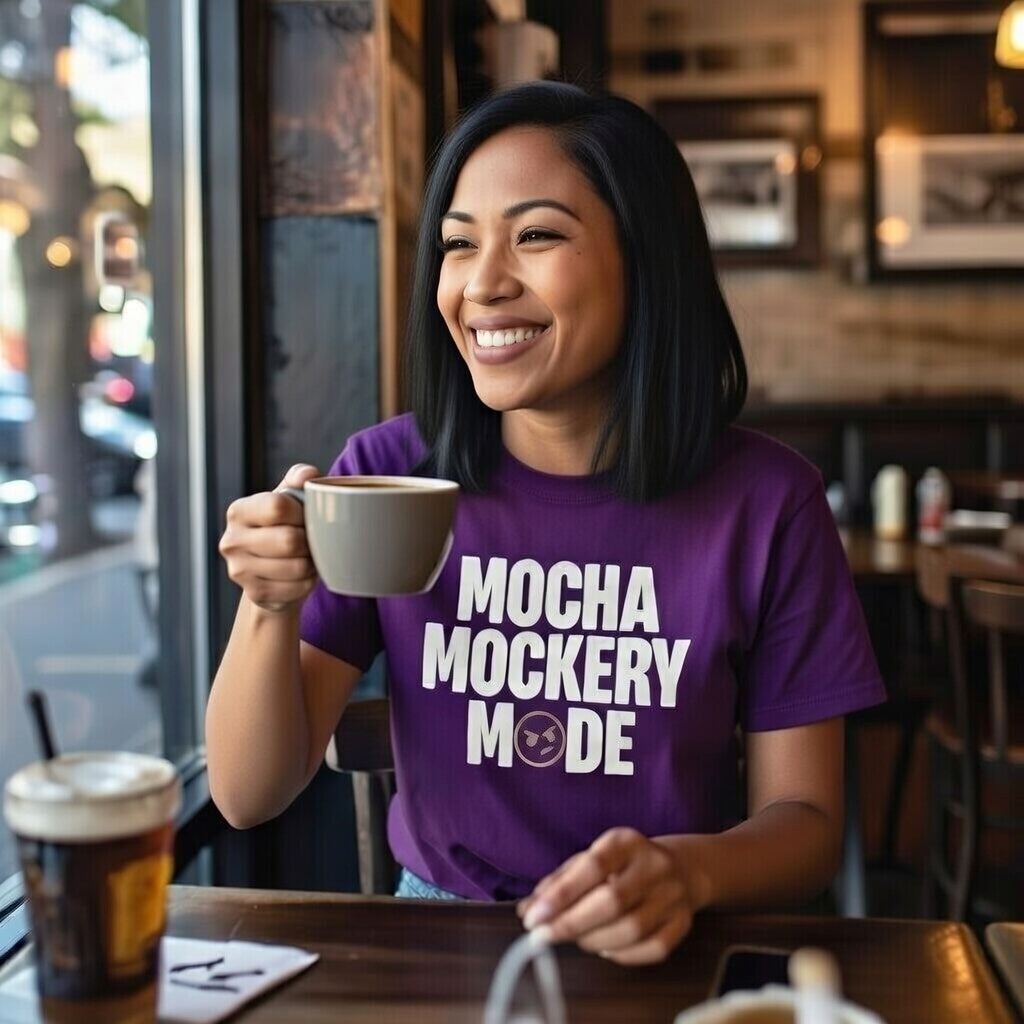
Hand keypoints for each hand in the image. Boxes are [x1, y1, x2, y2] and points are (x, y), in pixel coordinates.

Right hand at [218, 463, 320, 612]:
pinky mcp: (256, 594)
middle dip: (310, 540)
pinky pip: (299, 587)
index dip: (302, 512)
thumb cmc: (285, 525)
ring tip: (307, 556)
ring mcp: (240, 571)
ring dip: (312, 562)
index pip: (278, 507)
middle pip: (289, 540)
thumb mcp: (289, 497)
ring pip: (297, 567)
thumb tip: (307, 475)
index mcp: (238, 511)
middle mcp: (231, 541)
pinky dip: (309, 581)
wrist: (273, 569)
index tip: (305, 516)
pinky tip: (302, 574)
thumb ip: (299, 478)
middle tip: (311, 539)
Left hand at [516, 827, 693, 964]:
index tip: (534, 917)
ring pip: (632, 929)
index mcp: (627, 842)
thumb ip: (559, 882)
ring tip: (576, 938)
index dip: (562, 895)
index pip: (593, 866)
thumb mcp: (591, 859)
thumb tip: (528, 909)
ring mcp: (673, 894)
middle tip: (543, 937)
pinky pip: (652, 949)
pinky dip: (622, 955)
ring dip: (594, 941)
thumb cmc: (623, 865)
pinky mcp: (683, 921)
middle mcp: (654, 865)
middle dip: (572, 924)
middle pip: (613, 902)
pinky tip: (606, 946)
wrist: (681, 868)